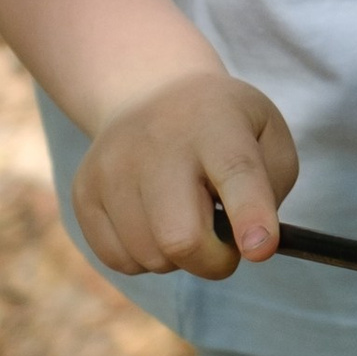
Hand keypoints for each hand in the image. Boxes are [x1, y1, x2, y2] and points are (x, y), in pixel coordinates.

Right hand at [73, 73, 299, 277]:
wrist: (148, 93)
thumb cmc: (222, 126)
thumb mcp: (266, 133)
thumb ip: (272, 188)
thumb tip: (250, 244)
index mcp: (216, 123)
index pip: (236, 172)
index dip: (250, 216)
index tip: (260, 248)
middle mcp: (157, 142)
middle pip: (181, 237)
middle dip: (214, 262)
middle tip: (225, 246)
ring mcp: (112, 168)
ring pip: (151, 257)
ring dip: (179, 258)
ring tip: (185, 217)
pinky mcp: (84, 193)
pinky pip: (120, 260)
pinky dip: (146, 258)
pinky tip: (154, 223)